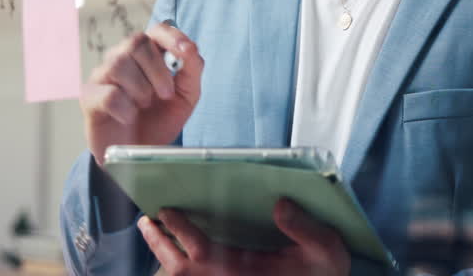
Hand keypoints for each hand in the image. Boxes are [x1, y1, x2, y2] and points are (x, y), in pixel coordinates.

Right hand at [80, 21, 202, 165]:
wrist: (138, 153)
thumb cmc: (159, 119)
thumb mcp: (186, 96)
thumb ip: (192, 70)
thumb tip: (190, 48)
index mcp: (148, 55)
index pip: (157, 30)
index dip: (172, 36)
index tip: (185, 51)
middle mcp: (123, 58)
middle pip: (136, 42)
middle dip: (158, 70)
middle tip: (166, 95)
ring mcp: (103, 75)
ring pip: (119, 63)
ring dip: (141, 88)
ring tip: (144, 105)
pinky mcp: (90, 97)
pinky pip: (108, 94)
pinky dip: (125, 108)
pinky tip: (129, 117)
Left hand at [139, 198, 349, 275]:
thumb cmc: (323, 273)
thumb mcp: (325, 249)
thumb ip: (305, 228)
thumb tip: (280, 203)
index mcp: (246, 271)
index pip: (201, 252)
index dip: (180, 231)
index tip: (166, 210)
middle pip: (179, 269)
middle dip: (159, 244)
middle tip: (147, 221)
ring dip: (164, 256)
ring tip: (153, 232)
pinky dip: (178, 268)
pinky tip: (175, 253)